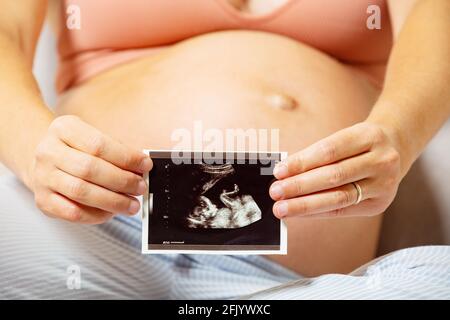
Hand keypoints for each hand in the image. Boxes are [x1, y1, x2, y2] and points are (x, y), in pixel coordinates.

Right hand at [30, 115, 151, 223]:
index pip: (98, 145)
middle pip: (90, 169)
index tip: (145, 165)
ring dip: (113, 201)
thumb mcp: (94, 137)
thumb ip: (117, 150)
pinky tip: (111, 212)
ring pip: (81, 192)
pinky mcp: (43, 200)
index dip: (126, 157)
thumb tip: (142, 166)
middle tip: (140, 187)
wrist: (44, 158)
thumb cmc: (75, 148)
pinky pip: (73, 212)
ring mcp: (43, 177)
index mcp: (64, 129)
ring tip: (131, 204)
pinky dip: (96, 215)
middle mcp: (49, 151)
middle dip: (122, 181)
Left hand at [269, 122, 401, 218]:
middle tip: (275, 192)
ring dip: (305, 204)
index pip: (330, 151)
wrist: (395, 149)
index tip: (278, 171)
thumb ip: (317, 155)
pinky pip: (343, 210)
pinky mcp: (379, 204)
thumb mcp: (344, 138)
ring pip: (338, 196)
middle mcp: (382, 160)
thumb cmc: (358, 144)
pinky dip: (317, 211)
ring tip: (282, 207)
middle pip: (334, 175)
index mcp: (369, 136)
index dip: (302, 162)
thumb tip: (283, 174)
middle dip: (300, 186)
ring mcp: (384, 184)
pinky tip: (299, 212)